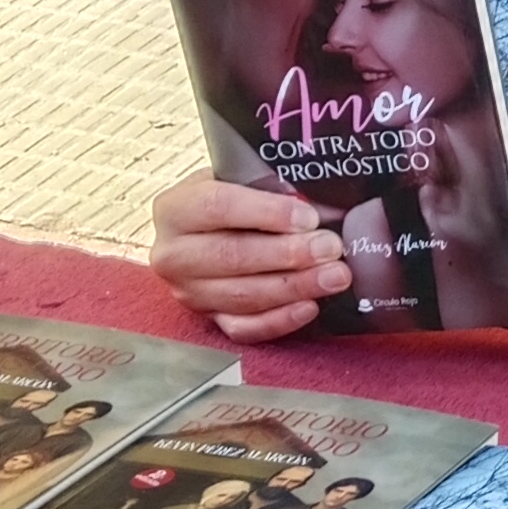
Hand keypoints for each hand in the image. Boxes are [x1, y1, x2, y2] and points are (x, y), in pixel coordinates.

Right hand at [149, 173, 347, 339]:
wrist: (207, 232)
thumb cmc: (231, 201)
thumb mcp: (240, 180)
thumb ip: (269, 187)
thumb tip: (314, 204)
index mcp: (175, 209)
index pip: (217, 207)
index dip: (266, 212)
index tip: (308, 217)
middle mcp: (174, 255)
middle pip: (231, 256)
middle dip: (288, 254)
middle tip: (330, 248)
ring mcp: (189, 292)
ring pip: (242, 296)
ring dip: (294, 287)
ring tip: (334, 276)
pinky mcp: (209, 320)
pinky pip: (245, 328)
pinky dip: (280, 320)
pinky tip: (310, 306)